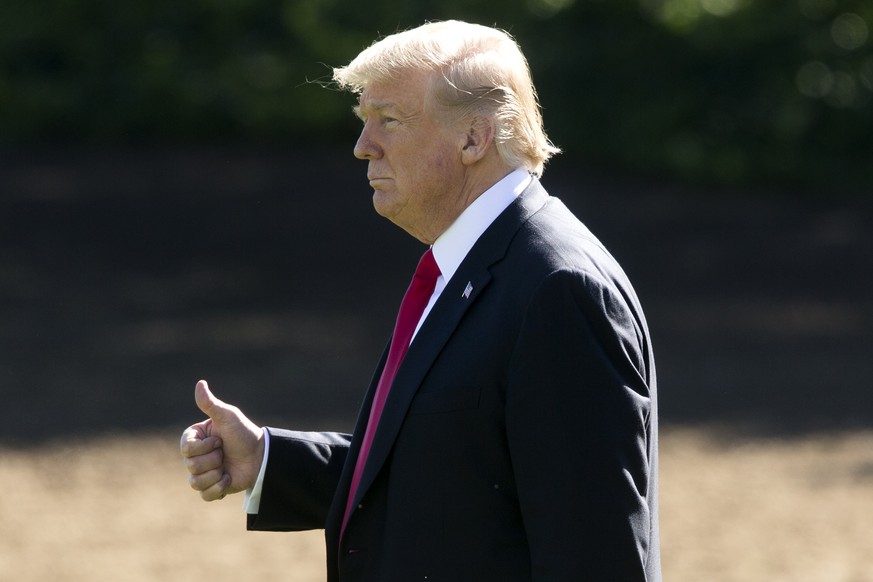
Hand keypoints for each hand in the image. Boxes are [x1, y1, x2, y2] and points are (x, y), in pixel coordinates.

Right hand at [180, 380, 264, 500]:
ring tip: (227, 467)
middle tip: (226, 453)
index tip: (220, 440)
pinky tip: (229, 479)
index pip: (186, 448)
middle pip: (191, 465)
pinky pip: (204, 495)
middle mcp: (196, 456)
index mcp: (195, 439)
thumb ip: (211, 403)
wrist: (261, 456)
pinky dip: (218, 489)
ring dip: (216, 474)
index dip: (204, 447)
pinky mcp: (212, 487)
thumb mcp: (228, 417)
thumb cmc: (244, 433)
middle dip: (213, 460)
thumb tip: (200, 383)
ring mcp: (203, 472)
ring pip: (195, 482)